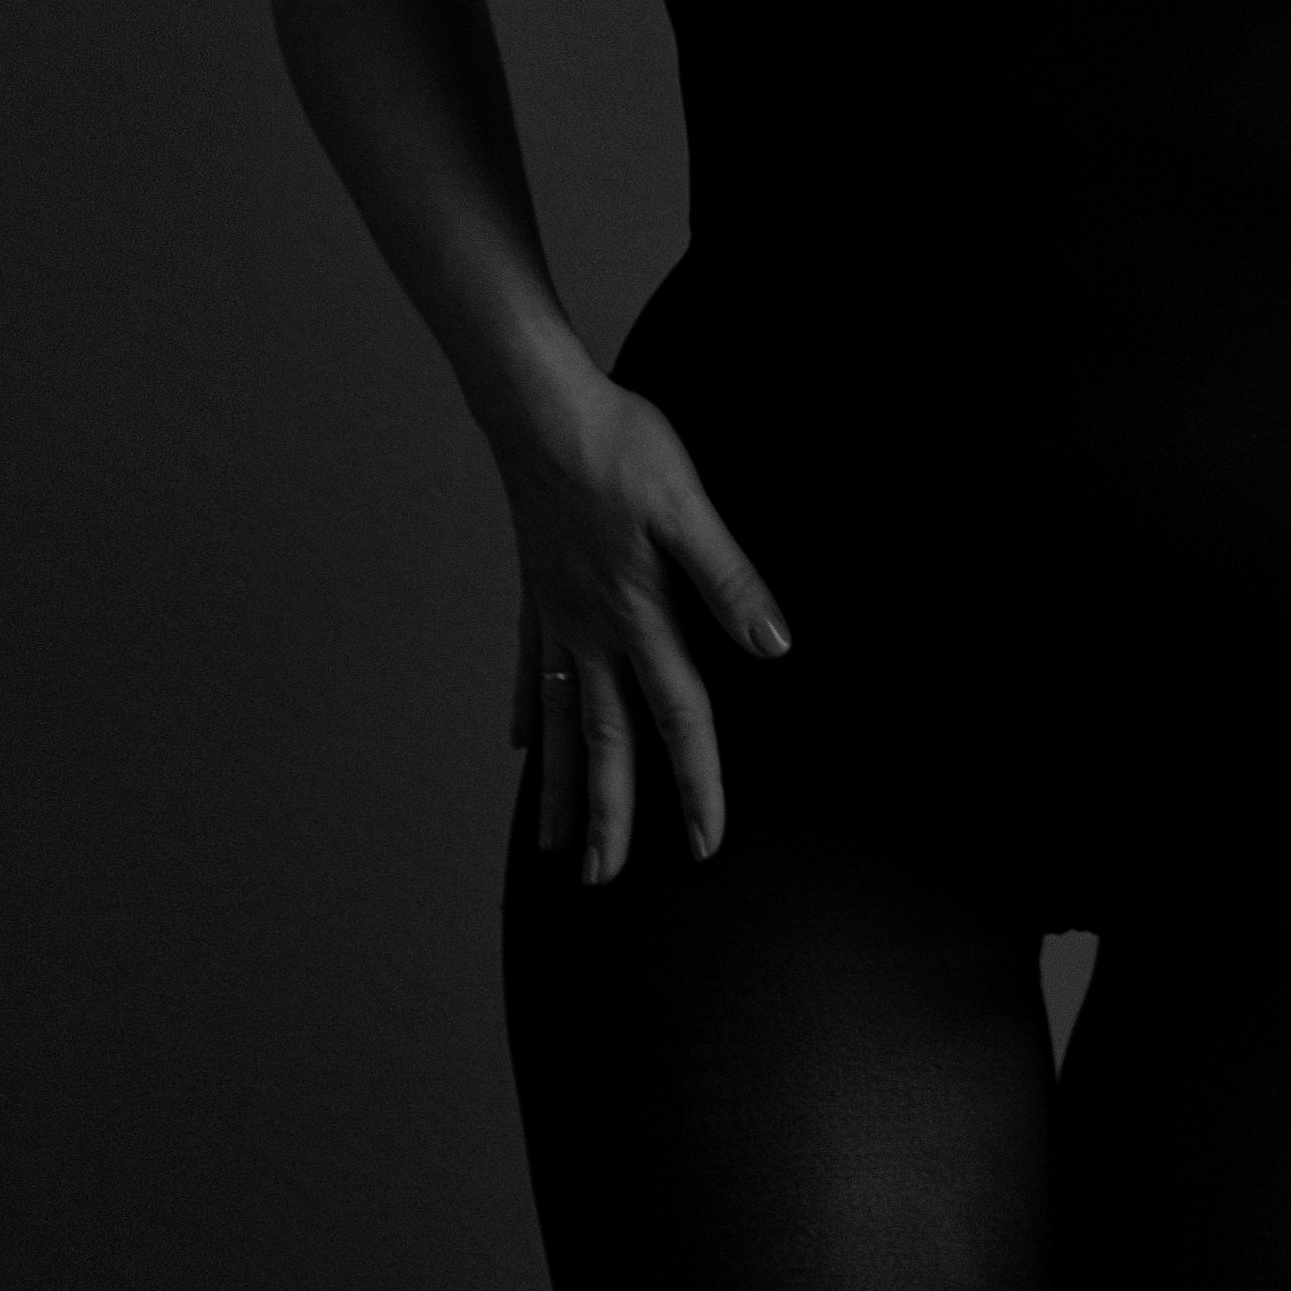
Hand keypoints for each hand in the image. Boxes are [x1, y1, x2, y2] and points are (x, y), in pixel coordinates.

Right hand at [499, 372, 789, 885]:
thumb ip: (729, 577)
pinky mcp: (537, 590)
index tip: (706, 842)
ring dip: (561, 787)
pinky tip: (518, 746)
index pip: (677, 717)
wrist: (538, 407)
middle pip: (604, 742)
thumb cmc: (619, 446)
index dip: (697, 782)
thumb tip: (773, 643)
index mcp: (640, 615)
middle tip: (604, 882)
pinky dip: (525, 713)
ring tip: (553, 845)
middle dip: (611, 817)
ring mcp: (557, 615)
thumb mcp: (689, 505)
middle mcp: (593, 629)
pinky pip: (528, 670)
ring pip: (557, 721)